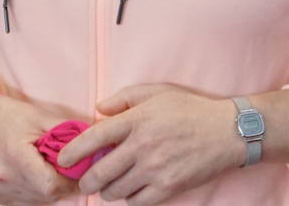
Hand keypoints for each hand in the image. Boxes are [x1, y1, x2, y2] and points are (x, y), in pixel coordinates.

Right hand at [0, 94, 76, 204]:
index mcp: (15, 158)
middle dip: (63, 183)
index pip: (51, 185)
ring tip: (52, 166)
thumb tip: (92, 145)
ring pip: (38, 201)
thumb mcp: (40, 116)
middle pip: (46, 195)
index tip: (82, 169)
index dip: (70, 180)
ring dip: (50, 188)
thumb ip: (66, 133)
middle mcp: (3, 180)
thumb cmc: (10, 115)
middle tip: (71, 167)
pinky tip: (37, 172)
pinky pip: (26, 201)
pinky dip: (37, 190)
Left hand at [58, 84, 242, 205]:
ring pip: (115, 191)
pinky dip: (128, 199)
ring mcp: (155, 169)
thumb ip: (124, 98)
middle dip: (86, 179)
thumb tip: (98, 109)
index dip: (74, 151)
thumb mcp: (157, 92)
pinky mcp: (168, 188)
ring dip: (107, 190)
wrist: (226, 132)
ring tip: (109, 185)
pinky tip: (130, 190)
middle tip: (85, 178)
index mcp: (137, 119)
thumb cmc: (189, 109)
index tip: (63, 159)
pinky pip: (136, 203)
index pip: (95, 137)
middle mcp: (142, 146)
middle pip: (100, 171)